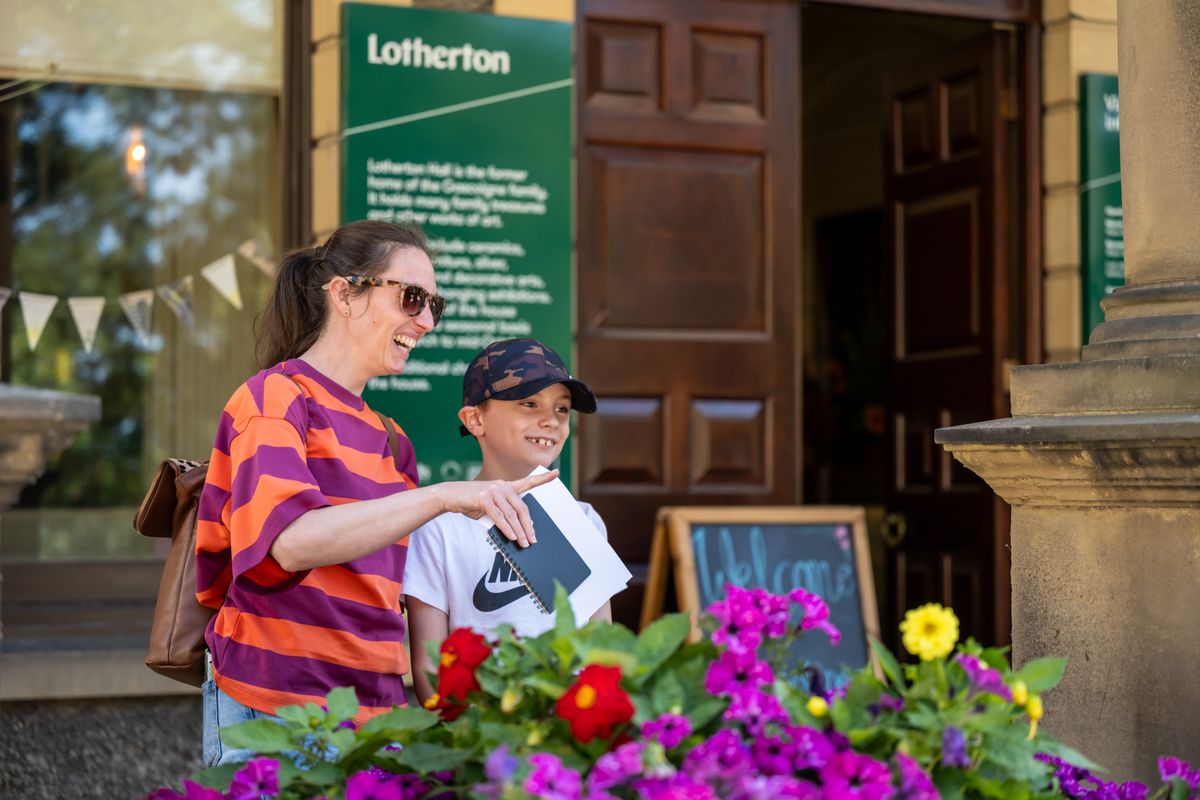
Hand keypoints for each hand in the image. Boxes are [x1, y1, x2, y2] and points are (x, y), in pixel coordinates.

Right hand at [437, 469, 558, 546]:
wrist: (450, 495)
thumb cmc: (471, 502)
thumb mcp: (490, 507)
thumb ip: (503, 514)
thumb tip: (516, 530)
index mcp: (506, 486)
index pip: (528, 482)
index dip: (543, 478)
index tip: (556, 473)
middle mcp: (502, 486)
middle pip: (521, 509)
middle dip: (528, 526)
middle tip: (532, 540)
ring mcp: (493, 491)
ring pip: (511, 515)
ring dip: (518, 531)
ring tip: (523, 543)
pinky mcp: (484, 498)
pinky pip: (499, 516)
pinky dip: (506, 528)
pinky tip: (511, 536)